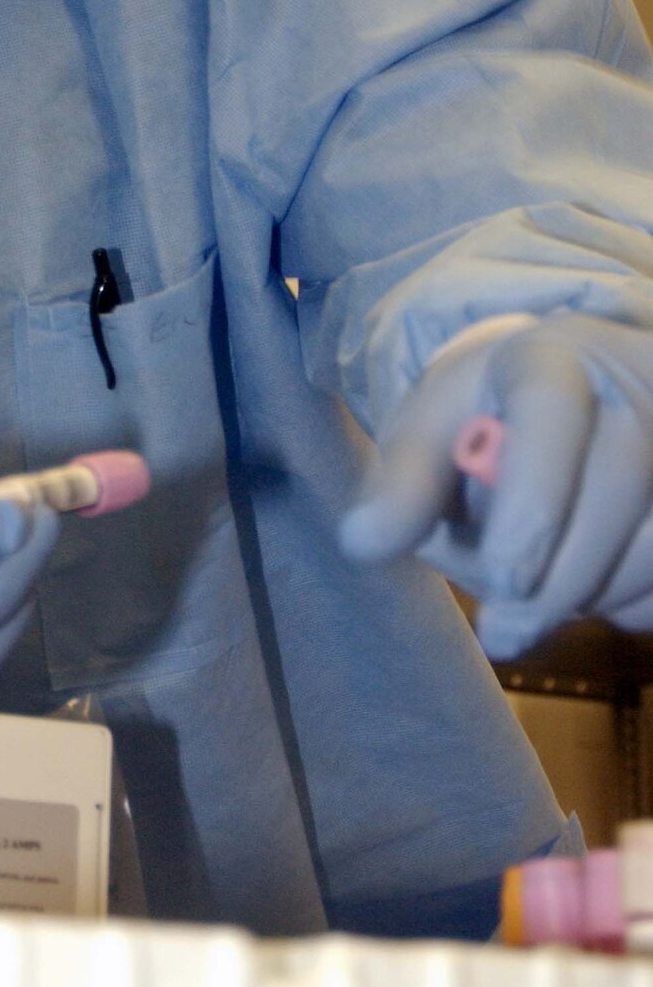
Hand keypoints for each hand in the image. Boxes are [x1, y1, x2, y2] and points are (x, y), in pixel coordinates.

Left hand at [339, 316, 652, 657]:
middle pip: (616, 489)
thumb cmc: (488, 413)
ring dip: (589, 595)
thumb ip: (403, 483)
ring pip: (652, 546)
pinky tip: (588, 580)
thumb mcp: (433, 430)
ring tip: (535, 586)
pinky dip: (627, 600)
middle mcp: (635, 381)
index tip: (504, 580)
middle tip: (501, 632)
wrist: (573, 398)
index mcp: (553, 354)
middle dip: (554, 580)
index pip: (551, 412)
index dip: (533, 502)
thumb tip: (363, 543)